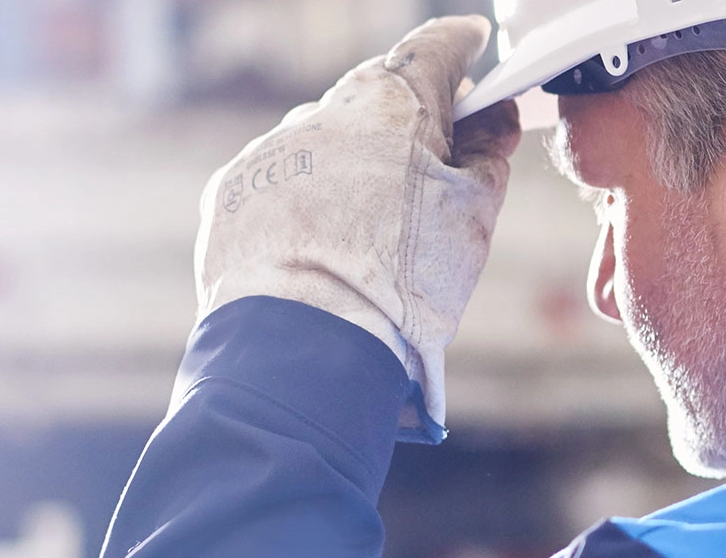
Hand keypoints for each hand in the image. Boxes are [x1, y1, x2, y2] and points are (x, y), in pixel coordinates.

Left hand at [192, 15, 521, 442]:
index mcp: (392, 104)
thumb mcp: (474, 216)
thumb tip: (493, 123)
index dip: (460, 43)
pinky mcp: (232, 191)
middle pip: (377, 94)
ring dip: (355, 159)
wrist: (307, 349)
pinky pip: (283, 179)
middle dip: (409, 113)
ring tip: (378, 220)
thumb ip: (487, 156)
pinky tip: (327, 241)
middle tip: (441, 146)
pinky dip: (309, 196)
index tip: (473, 41)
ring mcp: (271, 150)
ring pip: (326, 138)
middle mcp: (324, 111)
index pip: (433, 49)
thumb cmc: (403, 281)